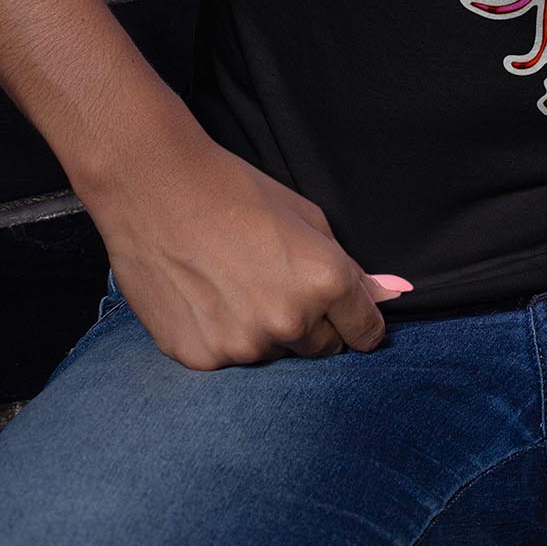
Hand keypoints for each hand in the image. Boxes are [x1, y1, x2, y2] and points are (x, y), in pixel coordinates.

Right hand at [84, 132, 413, 369]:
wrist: (156, 187)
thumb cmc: (236, 191)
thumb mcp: (307, 218)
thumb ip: (349, 267)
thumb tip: (390, 296)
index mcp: (324, 283)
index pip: (365, 333)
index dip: (358, 322)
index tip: (347, 316)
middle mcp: (289, 322)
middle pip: (321, 348)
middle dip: (311, 323)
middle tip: (277, 282)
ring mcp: (242, 346)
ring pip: (272, 354)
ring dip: (264, 331)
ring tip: (234, 283)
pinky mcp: (200, 357)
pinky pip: (227, 358)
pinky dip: (222, 335)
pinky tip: (204, 296)